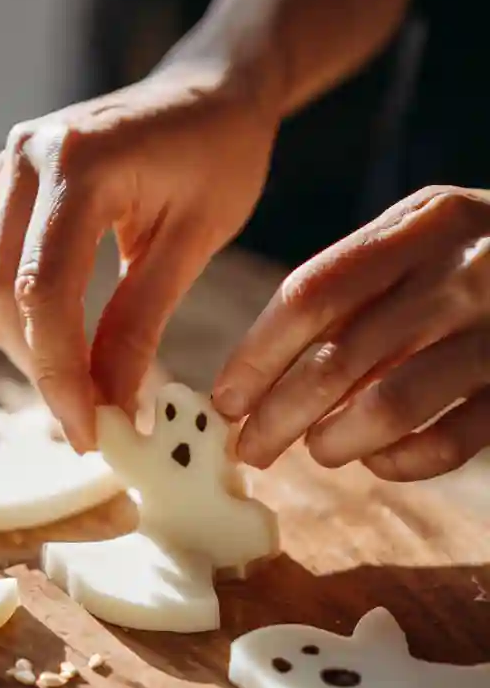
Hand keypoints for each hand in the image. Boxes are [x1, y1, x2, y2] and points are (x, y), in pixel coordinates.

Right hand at [0, 66, 276, 449]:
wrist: (212, 89)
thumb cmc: (220, 155)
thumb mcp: (192, 243)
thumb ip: (142, 324)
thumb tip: (115, 409)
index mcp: (76, 164)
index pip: (45, 292)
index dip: (62, 374)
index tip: (91, 434)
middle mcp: (25, 159)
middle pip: (4, 296)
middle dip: (43, 372)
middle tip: (90, 428)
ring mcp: (10, 169)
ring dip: (33, 354)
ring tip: (89, 399)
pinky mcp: (12, 187)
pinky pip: (6, 272)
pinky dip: (35, 324)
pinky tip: (76, 357)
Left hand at [214, 186, 489, 479]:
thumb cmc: (489, 255)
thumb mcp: (431, 238)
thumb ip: (362, 284)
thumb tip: (266, 375)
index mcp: (424, 224)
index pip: (311, 293)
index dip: (256, 355)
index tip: (224, 402)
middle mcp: (465, 270)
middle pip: (340, 356)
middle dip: (279, 415)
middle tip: (253, 451)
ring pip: (393, 403)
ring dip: (337, 440)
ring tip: (319, 452)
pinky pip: (453, 440)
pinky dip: (403, 462)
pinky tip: (380, 463)